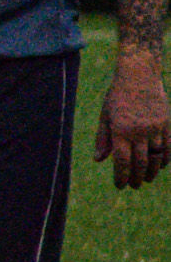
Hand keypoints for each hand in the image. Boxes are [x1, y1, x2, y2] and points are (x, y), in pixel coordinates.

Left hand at [94, 58, 168, 188]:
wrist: (139, 75)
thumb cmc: (117, 96)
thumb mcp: (105, 115)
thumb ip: (103, 139)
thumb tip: (98, 160)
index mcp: (120, 130)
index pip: (122, 161)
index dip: (121, 176)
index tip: (120, 186)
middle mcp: (138, 131)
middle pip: (140, 163)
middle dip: (136, 178)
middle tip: (133, 186)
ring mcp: (155, 128)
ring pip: (155, 158)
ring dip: (151, 172)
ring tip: (145, 179)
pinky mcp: (167, 124)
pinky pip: (168, 148)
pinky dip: (164, 160)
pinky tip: (159, 166)